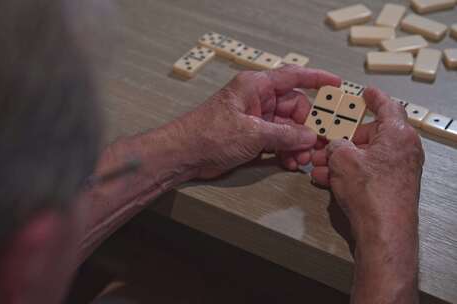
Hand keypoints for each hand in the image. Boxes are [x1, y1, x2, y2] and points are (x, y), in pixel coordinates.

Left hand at [172, 65, 340, 178]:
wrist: (184, 154)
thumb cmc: (208, 134)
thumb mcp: (252, 133)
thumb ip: (285, 135)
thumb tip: (310, 136)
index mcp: (256, 87)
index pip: (292, 77)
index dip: (316, 80)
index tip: (336, 85)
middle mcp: (257, 100)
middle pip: (294, 108)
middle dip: (306, 127)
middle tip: (316, 144)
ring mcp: (255, 119)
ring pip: (287, 128)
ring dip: (296, 144)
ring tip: (301, 160)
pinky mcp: (251, 137)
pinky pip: (277, 141)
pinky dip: (285, 151)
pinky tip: (290, 163)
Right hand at [311, 88, 423, 303]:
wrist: (383, 231)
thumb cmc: (373, 194)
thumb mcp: (342, 159)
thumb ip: (336, 144)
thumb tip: (335, 145)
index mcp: (398, 135)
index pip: (387, 106)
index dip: (373, 98)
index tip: (366, 92)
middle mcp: (402, 151)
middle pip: (369, 134)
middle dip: (342, 138)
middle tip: (325, 139)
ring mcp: (397, 170)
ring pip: (363, 156)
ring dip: (339, 158)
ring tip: (318, 164)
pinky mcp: (389, 187)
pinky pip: (365, 172)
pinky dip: (347, 173)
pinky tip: (327, 179)